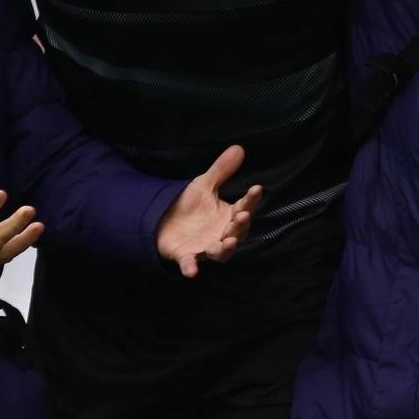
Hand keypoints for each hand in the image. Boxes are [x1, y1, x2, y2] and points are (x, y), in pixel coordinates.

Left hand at [156, 145, 260, 277]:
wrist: (162, 221)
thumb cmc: (190, 205)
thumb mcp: (204, 184)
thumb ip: (222, 170)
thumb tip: (239, 147)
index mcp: (227, 216)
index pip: (244, 207)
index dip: (251, 200)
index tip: (256, 188)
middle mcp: (220, 234)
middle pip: (236, 232)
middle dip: (240, 226)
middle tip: (241, 215)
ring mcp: (204, 247)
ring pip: (220, 252)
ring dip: (225, 248)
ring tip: (230, 240)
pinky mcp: (186, 256)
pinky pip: (189, 264)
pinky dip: (191, 267)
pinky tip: (191, 271)